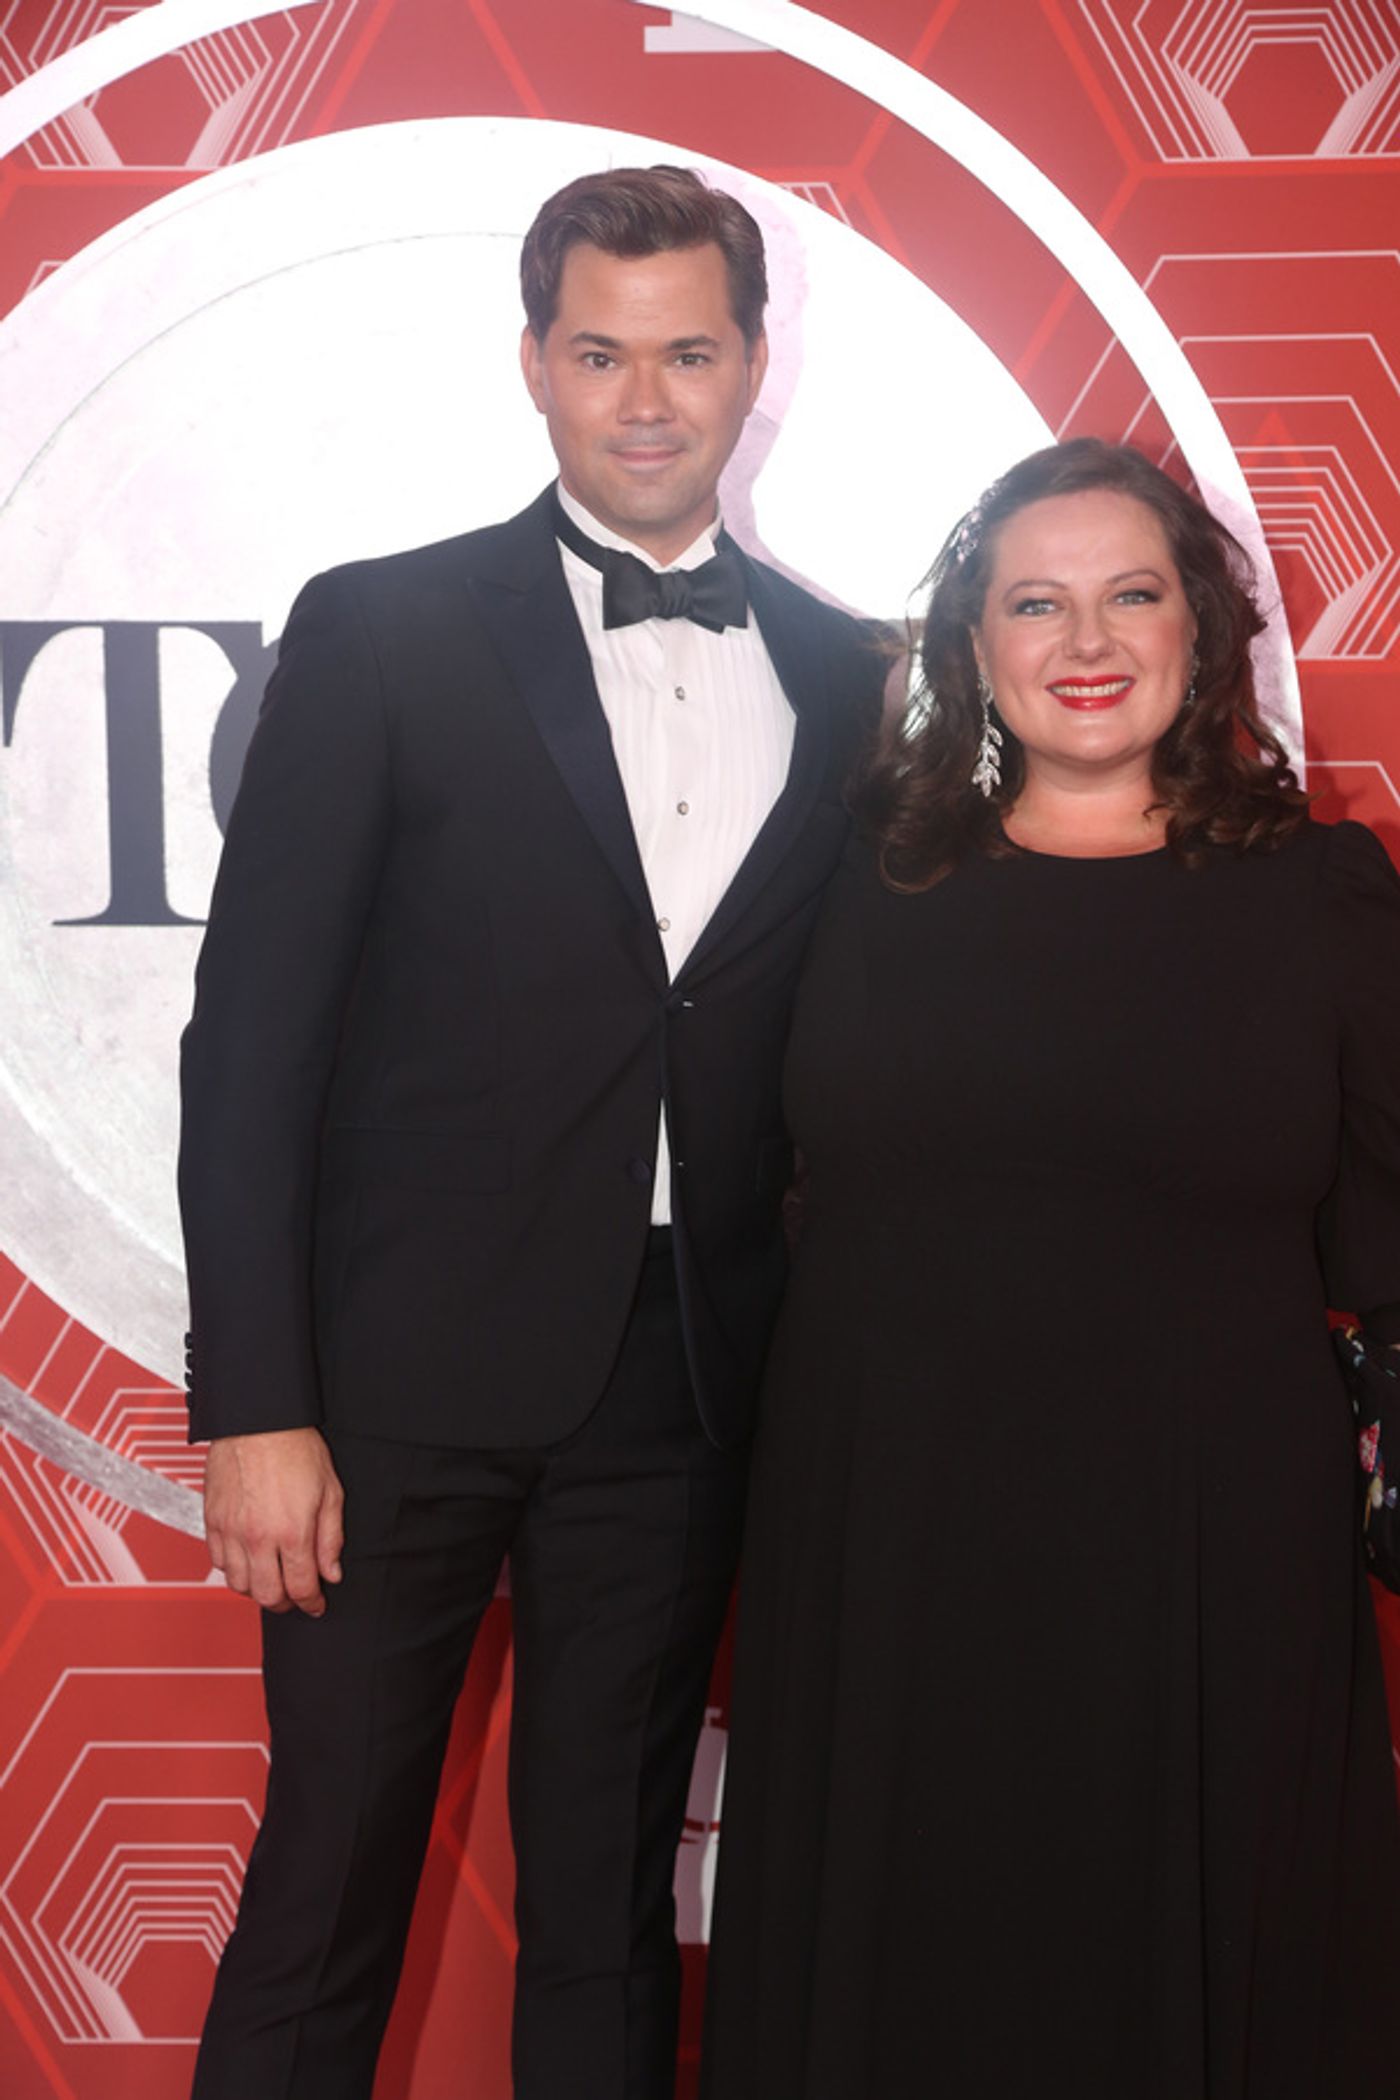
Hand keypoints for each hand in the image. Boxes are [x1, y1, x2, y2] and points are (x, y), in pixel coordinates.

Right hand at [203, 1427, 344, 1615]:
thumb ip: (331, 1538)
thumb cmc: (296, 1448)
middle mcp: (258, 1537)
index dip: (312, 1603)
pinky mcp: (212, 1521)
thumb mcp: (331, 1491)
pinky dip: (233, 1570)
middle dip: (285, 1604)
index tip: (316, 1604)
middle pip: (267, 1596)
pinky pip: (218, 1562)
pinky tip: (248, 1561)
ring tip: (271, 1580)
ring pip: (239, 1585)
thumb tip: (332, 1573)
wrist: (258, 1420)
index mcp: (292, 1532)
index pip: (301, 1588)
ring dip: (257, 1590)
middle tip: (295, 1598)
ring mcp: (231, 1531)